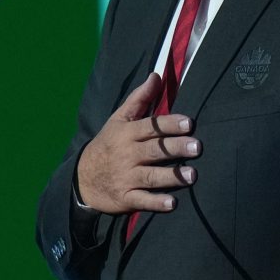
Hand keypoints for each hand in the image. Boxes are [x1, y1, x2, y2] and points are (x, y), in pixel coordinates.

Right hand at [78, 72, 199, 213]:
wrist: (83, 178)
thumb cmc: (108, 144)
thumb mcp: (119, 119)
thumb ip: (140, 98)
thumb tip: (157, 75)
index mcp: (127, 134)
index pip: (150, 127)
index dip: (169, 124)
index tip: (189, 123)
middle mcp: (127, 155)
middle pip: (154, 150)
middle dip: (175, 148)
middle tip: (197, 147)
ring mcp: (126, 177)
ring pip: (151, 176)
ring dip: (171, 176)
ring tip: (192, 175)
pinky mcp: (126, 198)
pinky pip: (142, 201)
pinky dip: (156, 203)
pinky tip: (172, 203)